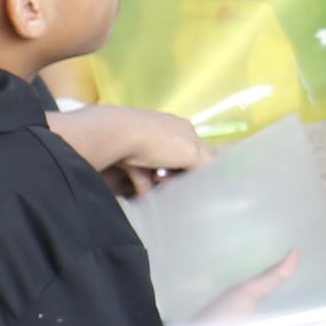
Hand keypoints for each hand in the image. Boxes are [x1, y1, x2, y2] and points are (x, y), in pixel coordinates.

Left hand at [53, 100, 210, 191]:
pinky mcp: (127, 150)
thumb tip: (209, 176)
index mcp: (185, 129)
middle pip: (177, 162)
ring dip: (159, 185)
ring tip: (156, 196)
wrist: (116, 134)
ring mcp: (145, 140)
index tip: (194, 185)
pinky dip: (142, 184)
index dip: (198, 170)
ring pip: (158, 169)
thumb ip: (204, 164)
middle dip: (176, 179)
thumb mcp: (192, 153)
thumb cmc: (160, 143)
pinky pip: (140, 171)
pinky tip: (141, 194)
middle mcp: (166, 132)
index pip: (199, 151)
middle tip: (174, 190)